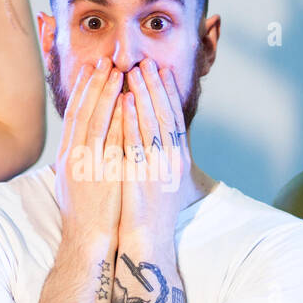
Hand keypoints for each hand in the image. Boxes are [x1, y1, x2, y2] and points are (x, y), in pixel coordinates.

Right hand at [54, 58, 123, 242]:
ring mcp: (88, 165)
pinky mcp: (104, 175)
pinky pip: (112, 141)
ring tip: (118, 71)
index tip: (91, 68)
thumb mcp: (72, 178)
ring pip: (96, 122)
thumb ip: (76, 154)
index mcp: (66, 155)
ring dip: (107, 95)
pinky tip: (128, 101)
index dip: (82, 89)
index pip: (73, 114)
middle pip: (82, 112)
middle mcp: (74, 156)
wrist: (88, 239)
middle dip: (94, 84)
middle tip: (105, 60)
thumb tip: (82, 133)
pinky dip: (119, 119)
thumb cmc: (84, 211)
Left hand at [120, 61, 189, 239]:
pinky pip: (135, 142)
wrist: (148, 240)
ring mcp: (158, 167)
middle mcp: (172, 160)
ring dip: (142, 95)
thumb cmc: (154, 212)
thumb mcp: (165, 179)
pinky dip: (130, 119)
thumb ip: (163, 154)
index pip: (175, 118)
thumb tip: (159, 134)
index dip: (169, 93)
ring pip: (151, 123)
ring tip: (134, 72)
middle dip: (156, 87)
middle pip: (165, 115)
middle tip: (147, 62)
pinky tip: (123, 101)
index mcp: (178, 159)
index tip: (163, 71)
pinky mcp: (141, 176)